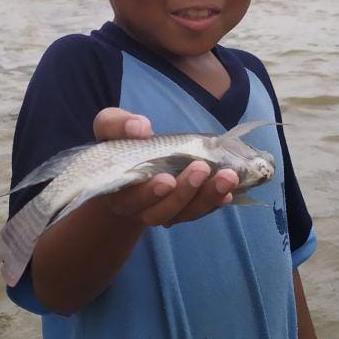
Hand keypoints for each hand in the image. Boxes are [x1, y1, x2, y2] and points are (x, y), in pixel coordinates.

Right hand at [91, 107, 238, 227]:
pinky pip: (199, 210)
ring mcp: (164, 210)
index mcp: (118, 191)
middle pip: (162, 211)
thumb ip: (117, 124)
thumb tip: (140, 128)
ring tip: (227, 177)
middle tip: (201, 169)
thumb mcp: (110, 126)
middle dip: (184, 193)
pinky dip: (214, 202)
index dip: (149, 193)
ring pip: (185, 213)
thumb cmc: (119, 142)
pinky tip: (229, 191)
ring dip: (207, 197)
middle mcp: (140, 208)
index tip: (167, 180)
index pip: (131, 199)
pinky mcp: (183, 208)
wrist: (130, 160)